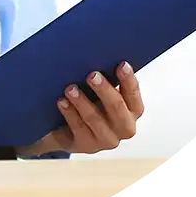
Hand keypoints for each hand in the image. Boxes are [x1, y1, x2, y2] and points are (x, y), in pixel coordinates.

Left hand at [21, 62, 143, 156]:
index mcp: (132, 111)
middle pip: (117, 109)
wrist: (66, 128)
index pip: (134, 96)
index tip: (121, 64)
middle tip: (92, 75)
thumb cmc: (89, 101)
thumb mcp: (100, 91)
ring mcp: (105, 140)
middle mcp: (123, 127)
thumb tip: (98, 50)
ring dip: (82, 102)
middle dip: (105, 91)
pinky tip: (62, 102)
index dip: (129, 81)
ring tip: (70, 88)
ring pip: (95, 120)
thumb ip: (106, 77)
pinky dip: (69, 113)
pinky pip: (78, 129)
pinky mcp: (86, 146)